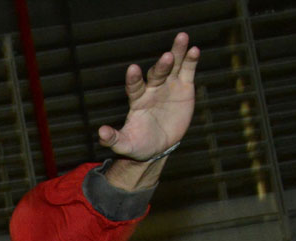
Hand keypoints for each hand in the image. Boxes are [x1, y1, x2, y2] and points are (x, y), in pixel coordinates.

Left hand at [98, 31, 198, 160]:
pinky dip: (191, 60)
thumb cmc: (139, 145)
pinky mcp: (184, 87)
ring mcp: (168, 86)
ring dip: (177, 52)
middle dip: (161, 66)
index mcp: (137, 100)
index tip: (133, 69)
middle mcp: (152, 89)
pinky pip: (187, 71)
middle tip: (167, 56)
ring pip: (172, 66)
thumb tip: (101, 133)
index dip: (133, 79)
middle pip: (156, 74)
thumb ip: (113, 138)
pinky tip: (194, 49)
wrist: (158, 146)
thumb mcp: (125, 145)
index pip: (134, 87)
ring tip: (182, 38)